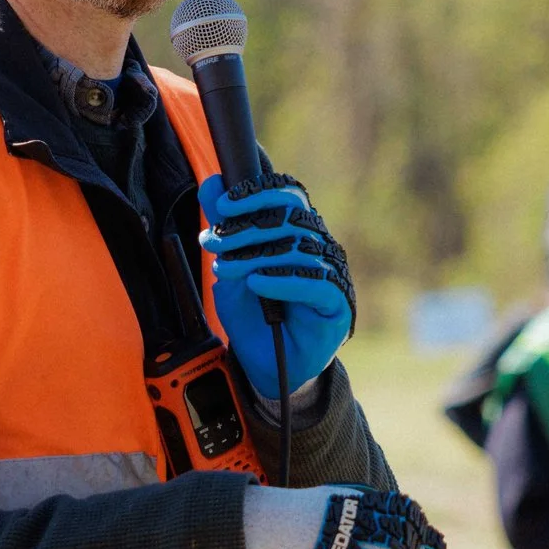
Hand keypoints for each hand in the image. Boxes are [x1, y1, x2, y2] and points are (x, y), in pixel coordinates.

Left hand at [198, 172, 355, 400]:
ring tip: (225, 269)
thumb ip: (224, 226)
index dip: (256, 194)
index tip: (223, 205)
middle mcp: (319, 247)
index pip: (287, 196)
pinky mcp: (337, 303)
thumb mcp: (230, 266)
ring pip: (298, 249)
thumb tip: (211, 183)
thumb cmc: (254, 315)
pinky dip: (282, 280)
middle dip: (246, 226)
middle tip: (214, 243)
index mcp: (298, 232)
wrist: (266, 365)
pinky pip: (315, 283)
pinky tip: (256, 283)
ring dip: (255, 256)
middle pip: (290, 218)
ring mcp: (332, 274)